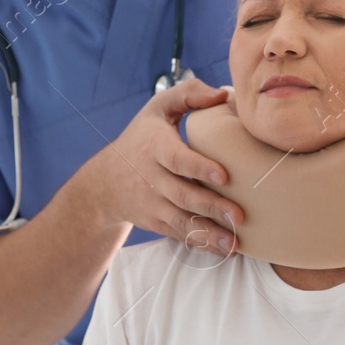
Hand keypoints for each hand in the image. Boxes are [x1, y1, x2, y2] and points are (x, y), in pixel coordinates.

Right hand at [84, 78, 243, 256]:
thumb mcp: (157, 109)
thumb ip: (188, 94)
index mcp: (154, 147)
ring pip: (182, 220)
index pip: (177, 159)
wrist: (105, 182)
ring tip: (234, 242)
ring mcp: (153, 203)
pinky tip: (224, 250)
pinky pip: (179, 234)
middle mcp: (152, 178)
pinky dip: (201, 243)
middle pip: (183, 195)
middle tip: (240, 216)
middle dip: (212, 206)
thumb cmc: (142, 138)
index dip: (199, 167)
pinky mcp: (156, 222)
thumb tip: (223, 95)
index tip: (224, 176)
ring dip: (209, 233)